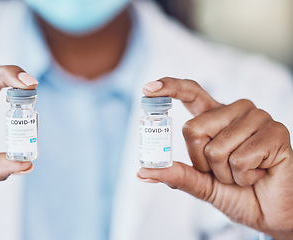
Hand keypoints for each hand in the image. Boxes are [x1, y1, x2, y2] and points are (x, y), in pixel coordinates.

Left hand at [137, 78, 292, 239]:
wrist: (271, 213)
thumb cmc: (237, 193)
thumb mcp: (201, 185)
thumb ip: (176, 175)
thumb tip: (143, 171)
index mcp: (214, 117)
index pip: (191, 93)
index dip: (170, 87)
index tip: (148, 89)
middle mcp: (234, 111)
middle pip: (193, 129)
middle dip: (202, 162)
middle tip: (224, 171)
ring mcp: (257, 118)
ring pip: (216, 148)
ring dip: (226, 173)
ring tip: (244, 173)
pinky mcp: (276, 131)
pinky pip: (240, 159)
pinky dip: (244, 177)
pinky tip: (259, 173)